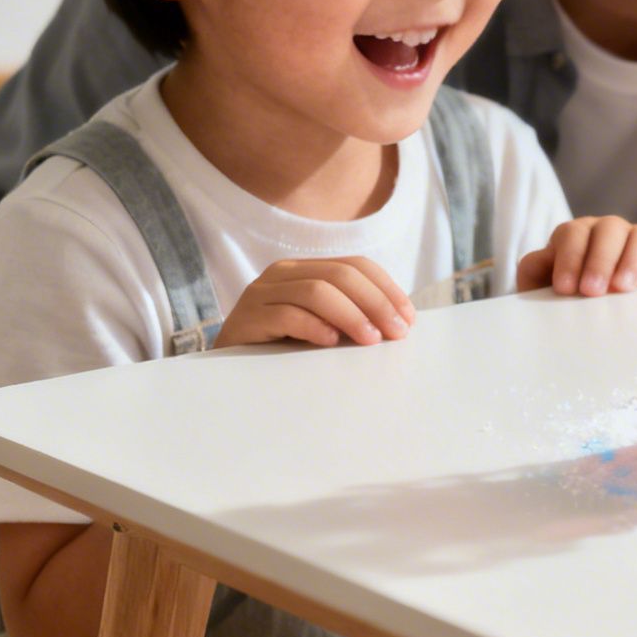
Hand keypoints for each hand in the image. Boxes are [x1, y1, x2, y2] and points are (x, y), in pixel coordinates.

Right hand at [216, 256, 414, 347]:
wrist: (228, 370)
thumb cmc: (284, 348)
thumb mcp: (323, 326)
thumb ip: (351, 316)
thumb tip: (397, 323)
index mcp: (306, 269)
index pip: (355, 265)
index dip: (386, 289)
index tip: (408, 318)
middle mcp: (282, 273)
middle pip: (340, 275)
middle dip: (376, 303)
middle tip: (396, 332)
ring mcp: (260, 293)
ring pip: (316, 291)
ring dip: (351, 315)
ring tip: (370, 340)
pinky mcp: (245, 318)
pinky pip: (286, 315)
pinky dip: (315, 327)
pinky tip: (331, 342)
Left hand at [516, 216, 636, 295]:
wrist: (585, 315)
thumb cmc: (565, 299)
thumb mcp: (541, 285)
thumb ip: (536, 270)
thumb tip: (543, 261)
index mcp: (576, 235)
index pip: (574, 234)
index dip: (570, 258)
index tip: (566, 288)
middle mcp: (608, 231)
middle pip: (609, 230)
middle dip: (601, 260)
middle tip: (594, 291)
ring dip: (633, 260)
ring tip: (625, 289)